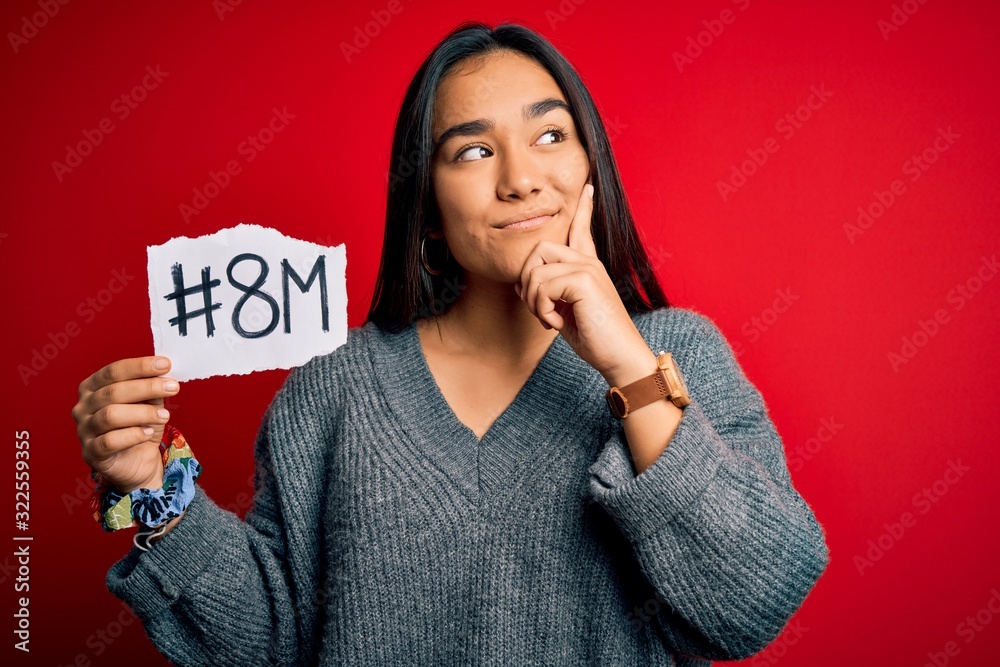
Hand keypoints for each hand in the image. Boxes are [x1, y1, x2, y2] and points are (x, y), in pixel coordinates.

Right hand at [72, 356, 178, 492]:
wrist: (138, 462)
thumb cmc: (140, 426)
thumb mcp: (149, 404)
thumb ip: (151, 389)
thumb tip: (163, 374)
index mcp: (92, 388)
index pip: (113, 371)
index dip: (140, 366)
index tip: (165, 364)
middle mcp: (83, 407)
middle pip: (113, 392)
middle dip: (147, 387)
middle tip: (173, 387)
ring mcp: (84, 430)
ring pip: (111, 415)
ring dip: (143, 413)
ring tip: (165, 416)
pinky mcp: (91, 453)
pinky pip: (110, 441)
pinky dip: (133, 435)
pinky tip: (149, 433)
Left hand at [515, 184, 655, 385]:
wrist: (620, 358)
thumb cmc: (596, 340)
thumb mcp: (567, 313)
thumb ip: (550, 294)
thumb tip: (524, 285)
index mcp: (588, 267)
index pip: (582, 230)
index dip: (582, 209)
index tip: (588, 188)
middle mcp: (589, 263)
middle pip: (539, 249)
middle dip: (526, 280)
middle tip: (538, 308)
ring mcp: (588, 269)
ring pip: (536, 271)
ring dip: (534, 301)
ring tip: (550, 319)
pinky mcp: (584, 280)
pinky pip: (542, 286)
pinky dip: (541, 310)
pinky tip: (556, 323)